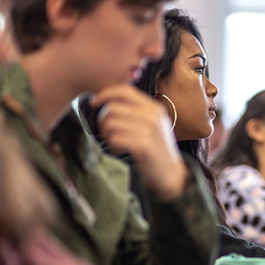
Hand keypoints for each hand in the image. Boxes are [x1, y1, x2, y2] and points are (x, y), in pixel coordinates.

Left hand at [90, 84, 187, 199]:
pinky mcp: (143, 145)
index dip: (105, 93)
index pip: (125, 90)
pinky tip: (119, 150)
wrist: (171, 174)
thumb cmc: (156, 149)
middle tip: (107, 133)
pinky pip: (114, 138)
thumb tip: (106, 100)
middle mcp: (153, 115)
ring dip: (106, 134)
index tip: (94, 103)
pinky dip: (112, 145)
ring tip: (115, 143)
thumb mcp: (151, 124)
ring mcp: (149, 129)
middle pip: (113, 107)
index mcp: (154, 108)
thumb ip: (135, 111)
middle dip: (103, 121)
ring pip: (110, 122)